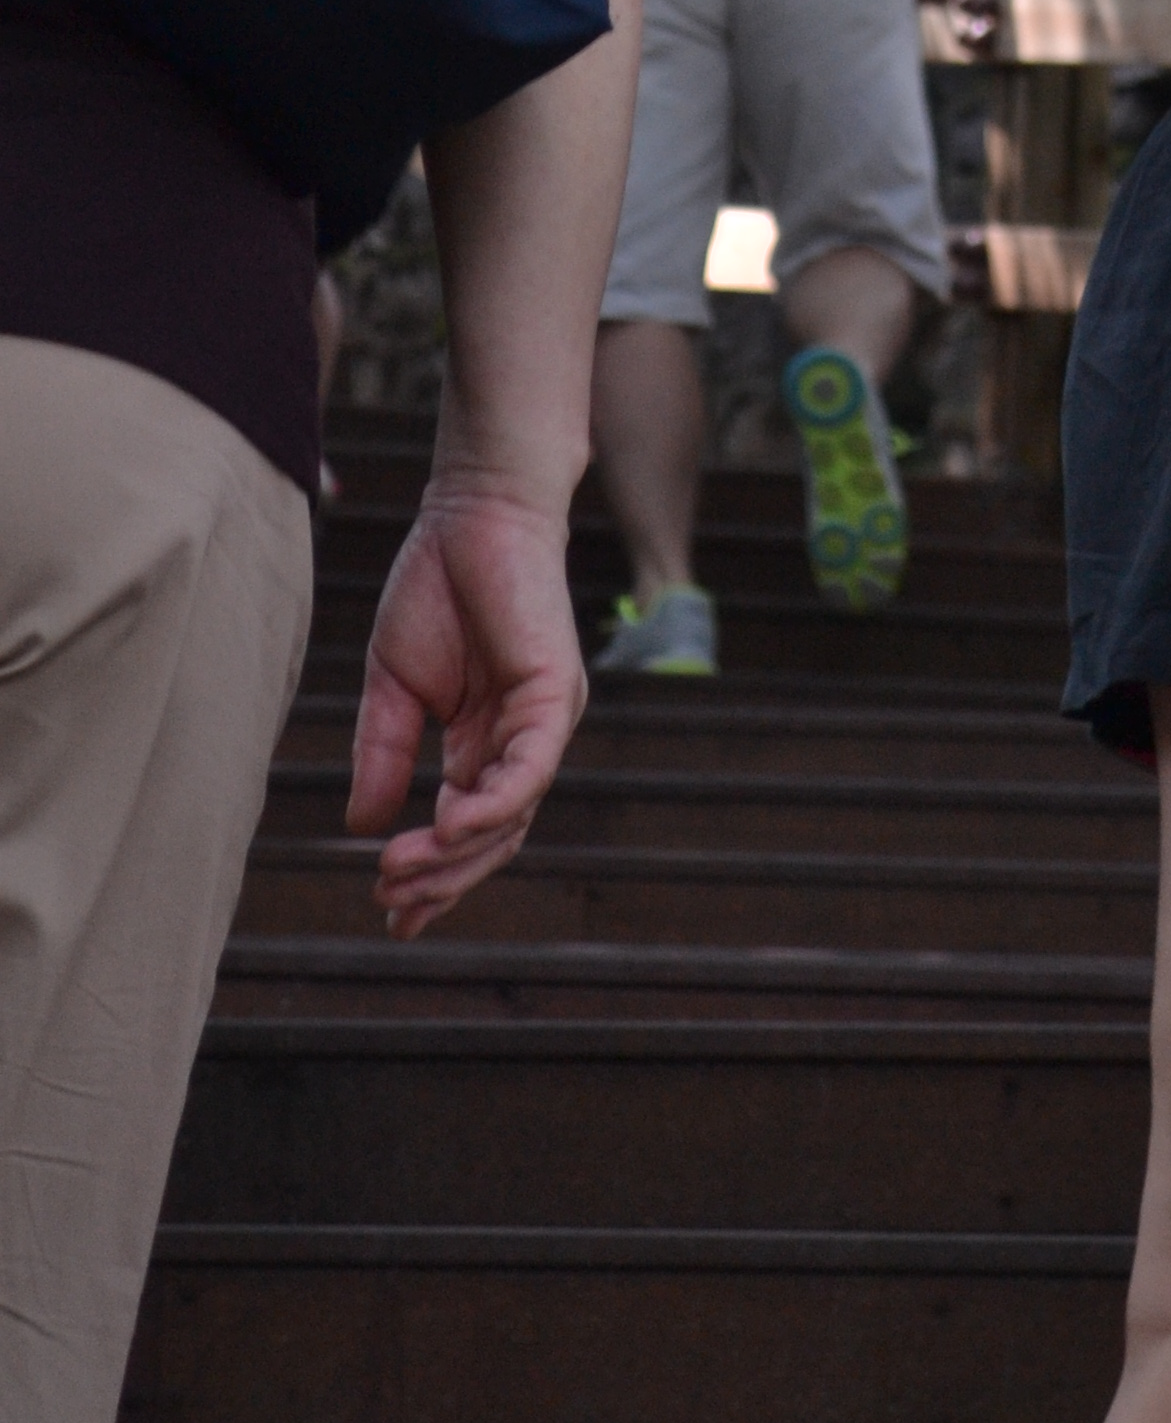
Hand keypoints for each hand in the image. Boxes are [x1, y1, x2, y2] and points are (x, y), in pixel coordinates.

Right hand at [344, 481, 587, 937]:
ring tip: (401, 872)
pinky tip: (448, 826)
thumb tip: (362, 826)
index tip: (390, 912)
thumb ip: (384, 753)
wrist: (472, 510)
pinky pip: (532, 766)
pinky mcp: (556, 690)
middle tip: (391, 904)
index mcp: (485, 740)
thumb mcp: (393, 685)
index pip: (468, 827)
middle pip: (494, 836)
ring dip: (458, 852)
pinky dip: (494, 803)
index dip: (433, 874)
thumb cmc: (437, 586)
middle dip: (443, 880)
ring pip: (514, 812)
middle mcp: (522, 739)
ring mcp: (545, 718)